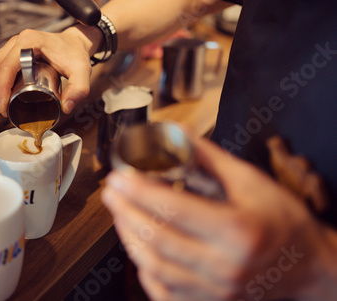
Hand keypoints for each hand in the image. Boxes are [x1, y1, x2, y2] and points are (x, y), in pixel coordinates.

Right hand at [0, 26, 98, 115]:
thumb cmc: (75, 54)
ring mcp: (13, 45)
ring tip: (0, 104)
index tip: (3, 106)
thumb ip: (79, 89)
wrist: (75, 44)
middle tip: (2, 109)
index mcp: (30, 42)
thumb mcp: (82, 71)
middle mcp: (18, 41)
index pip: (7, 66)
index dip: (1, 88)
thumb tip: (66, 107)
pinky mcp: (12, 51)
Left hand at [102, 134, 336, 300]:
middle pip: (158, 239)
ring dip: (130, 238)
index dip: (140, 191)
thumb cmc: (283, 221)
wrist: (307, 266)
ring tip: (120, 215)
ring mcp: (216, 290)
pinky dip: (145, 270)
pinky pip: (165, 292)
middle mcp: (226, 266)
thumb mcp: (252, 182)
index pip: (175, 209)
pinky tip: (137, 249)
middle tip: (111, 192)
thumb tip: (175, 134)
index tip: (120, 177)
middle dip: (126, 212)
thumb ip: (209, 158)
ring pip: (156, 268)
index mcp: (239, 231)